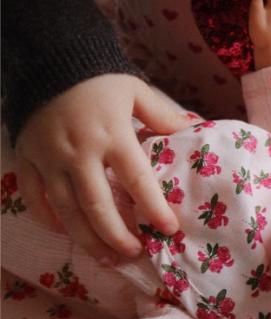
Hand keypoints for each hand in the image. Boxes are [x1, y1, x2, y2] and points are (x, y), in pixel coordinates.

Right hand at [15, 75, 191, 263]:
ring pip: (67, 211)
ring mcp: (49, 159)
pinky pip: (35, 198)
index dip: (154, 208)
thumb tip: (193, 129)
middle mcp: (80, 152)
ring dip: (87, 239)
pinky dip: (49, 220)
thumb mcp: (135, 91)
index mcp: (112, 135)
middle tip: (134, 254)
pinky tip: (67, 233)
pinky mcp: (27, 159)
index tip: (169, 230)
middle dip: (117, 237)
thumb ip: (162, 115)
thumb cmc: (98, 77)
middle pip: (98, 207)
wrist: (49, 60)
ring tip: (107, 258)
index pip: (137, 180)